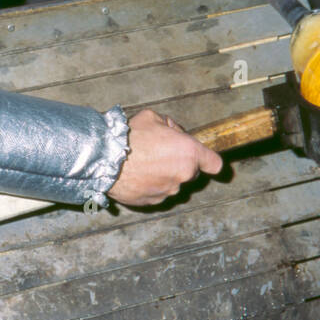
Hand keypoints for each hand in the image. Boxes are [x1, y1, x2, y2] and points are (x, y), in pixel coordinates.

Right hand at [108, 108, 222, 206]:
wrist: (105, 158)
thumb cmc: (129, 137)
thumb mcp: (153, 117)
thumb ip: (170, 125)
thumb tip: (174, 132)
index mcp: (189, 153)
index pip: (214, 164)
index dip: (209, 161)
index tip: (205, 159)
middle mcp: (183, 175)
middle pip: (191, 172)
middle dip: (180, 163)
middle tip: (160, 152)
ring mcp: (168, 191)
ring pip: (172, 183)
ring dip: (164, 175)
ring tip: (143, 163)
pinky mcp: (153, 201)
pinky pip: (157, 192)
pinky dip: (150, 185)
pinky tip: (137, 174)